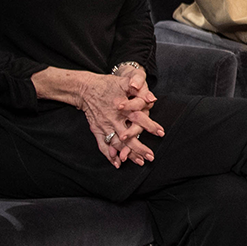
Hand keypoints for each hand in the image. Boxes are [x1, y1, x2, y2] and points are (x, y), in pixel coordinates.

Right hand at [34, 67, 163, 166]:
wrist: (85, 89)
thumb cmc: (107, 85)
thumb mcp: (123, 81)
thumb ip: (137, 86)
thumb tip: (152, 98)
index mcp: (122, 108)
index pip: (138, 118)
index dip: (150, 126)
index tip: (161, 133)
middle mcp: (113, 119)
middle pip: (128, 137)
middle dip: (140, 148)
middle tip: (151, 157)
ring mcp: (104, 126)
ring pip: (117, 144)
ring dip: (128, 154)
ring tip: (140, 162)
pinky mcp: (96, 130)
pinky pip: (103, 145)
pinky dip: (110, 155)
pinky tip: (117, 163)